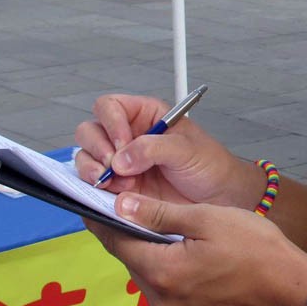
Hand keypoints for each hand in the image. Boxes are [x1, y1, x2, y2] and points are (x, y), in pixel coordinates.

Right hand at [74, 93, 261, 208]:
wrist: (220, 199)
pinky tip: (111, 195)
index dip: (110, 122)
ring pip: (86, 158)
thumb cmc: (210, 166)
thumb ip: (153, 148)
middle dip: (97, 148)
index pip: (110, 107)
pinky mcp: (119, 189)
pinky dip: (94, 190)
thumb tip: (120, 159)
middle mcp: (127, 137)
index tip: (122, 144)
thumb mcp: (186, 149)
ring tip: (114, 183)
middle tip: (113, 167)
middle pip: (90, 131)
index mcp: (144, 116)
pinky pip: (93, 186)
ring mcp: (120, 164)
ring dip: (92, 169)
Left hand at [83, 194, 306, 305]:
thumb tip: (120, 205)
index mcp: (162, 273)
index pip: (116, 242)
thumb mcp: (207, 219)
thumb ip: (160, 214)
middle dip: (126, 233)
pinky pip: (163, 287)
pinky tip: (176, 250)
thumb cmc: (255, 249)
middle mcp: (159, 301)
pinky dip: (163, 267)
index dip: (101, 219)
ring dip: (147, 251)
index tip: (88, 202)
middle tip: (123, 204)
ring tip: (153, 224)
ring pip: (147, 274)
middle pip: (130, 259)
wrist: (292, 292)